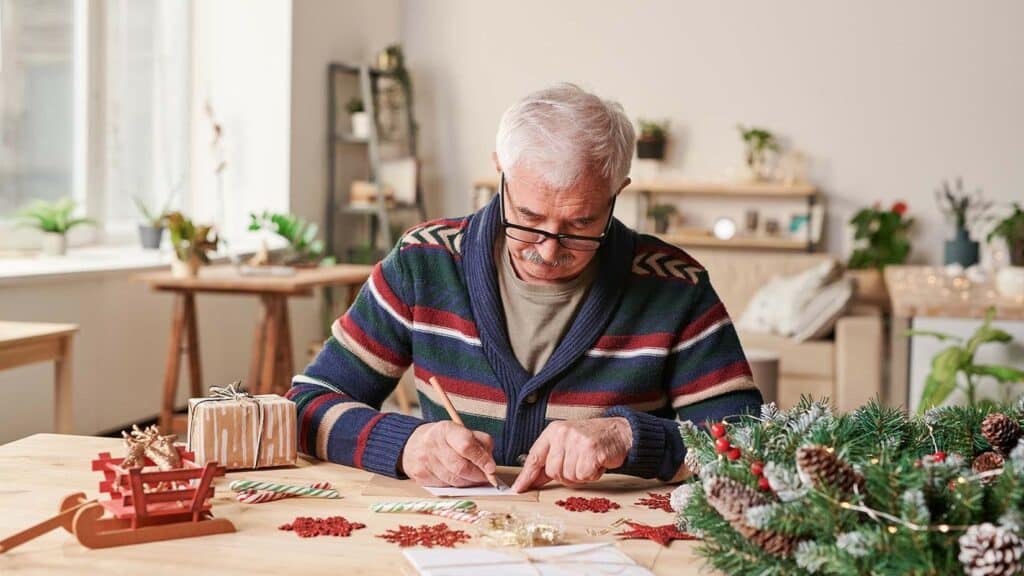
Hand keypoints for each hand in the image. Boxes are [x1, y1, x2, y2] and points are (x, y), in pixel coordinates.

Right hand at [400, 421, 496, 486]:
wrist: (413, 445)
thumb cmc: (444, 439)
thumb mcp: (462, 431)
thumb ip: (480, 443)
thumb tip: (490, 464)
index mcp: (446, 429)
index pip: (466, 446)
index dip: (481, 459)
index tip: (491, 468)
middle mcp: (433, 444)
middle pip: (460, 467)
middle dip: (477, 475)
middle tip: (486, 477)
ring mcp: (425, 462)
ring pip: (454, 480)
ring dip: (468, 482)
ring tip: (473, 477)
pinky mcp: (421, 476)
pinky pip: (445, 486)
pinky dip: (456, 485)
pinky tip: (458, 478)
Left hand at [511, 417, 632, 492]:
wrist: (619, 432)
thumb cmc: (591, 440)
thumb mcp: (566, 444)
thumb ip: (550, 460)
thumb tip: (532, 480)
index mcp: (554, 431)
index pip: (535, 456)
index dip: (526, 475)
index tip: (518, 489)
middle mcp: (563, 434)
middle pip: (553, 472)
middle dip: (566, 475)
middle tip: (579, 465)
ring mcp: (577, 441)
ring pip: (569, 476)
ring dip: (581, 475)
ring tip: (589, 462)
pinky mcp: (591, 451)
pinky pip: (584, 476)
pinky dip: (592, 474)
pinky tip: (597, 463)